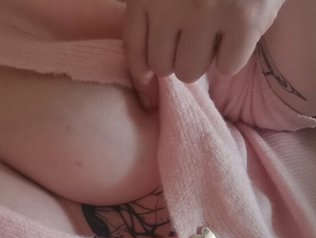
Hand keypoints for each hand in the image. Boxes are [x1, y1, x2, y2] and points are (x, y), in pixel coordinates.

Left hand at [123, 0, 285, 109]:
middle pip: (162, 66)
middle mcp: (173, 2)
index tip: (147, 87)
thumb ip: (152, 8)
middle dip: (177, 58)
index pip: (135, 46)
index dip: (140, 73)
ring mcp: (207, 11)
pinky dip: (234, 56)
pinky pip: (228, 66)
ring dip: (203, 60)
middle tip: (194, 39)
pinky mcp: (244, 19)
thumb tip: (143, 69)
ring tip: (216, 34)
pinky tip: (239, 33)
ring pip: (190, 71)